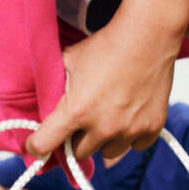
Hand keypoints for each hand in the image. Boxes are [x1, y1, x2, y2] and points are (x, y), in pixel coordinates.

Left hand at [24, 17, 177, 168]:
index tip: (37, 144)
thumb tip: (41, 103)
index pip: (44, 144)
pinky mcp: (152, 128)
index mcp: (76, 110)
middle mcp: (103, 127)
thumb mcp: (68, 61)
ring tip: (108, 116)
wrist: (147, 36)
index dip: (36, 145)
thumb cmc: (105, 46)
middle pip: (78, 152)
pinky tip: (129, 115)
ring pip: (107, 153)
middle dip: (76, 138)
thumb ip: (53, 87)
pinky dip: (130, 136)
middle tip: (82, 119)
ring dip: (104, 140)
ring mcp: (129, 130)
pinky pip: (135, 146)